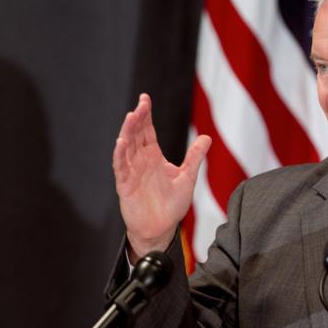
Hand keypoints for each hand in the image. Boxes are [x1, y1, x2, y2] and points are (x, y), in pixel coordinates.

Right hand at [112, 94, 210, 262]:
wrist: (161, 228)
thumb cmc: (172, 204)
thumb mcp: (187, 177)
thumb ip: (195, 157)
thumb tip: (207, 137)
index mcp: (153, 156)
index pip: (148, 131)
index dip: (146, 115)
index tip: (145, 99)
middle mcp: (140, 161)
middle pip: (136, 135)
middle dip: (138, 119)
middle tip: (141, 104)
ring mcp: (131, 172)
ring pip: (126, 148)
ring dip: (127, 132)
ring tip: (131, 117)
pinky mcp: (125, 185)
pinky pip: (121, 167)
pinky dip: (120, 155)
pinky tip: (121, 143)